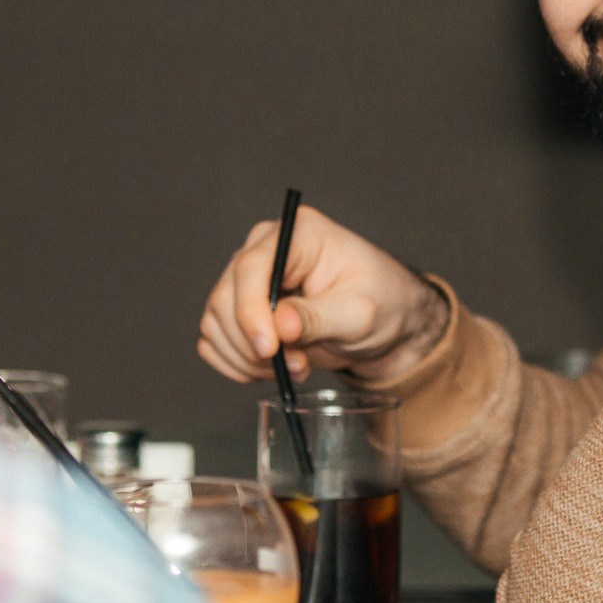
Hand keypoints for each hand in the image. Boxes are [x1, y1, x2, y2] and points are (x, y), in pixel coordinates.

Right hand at [196, 200, 449, 387]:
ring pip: (215, 323)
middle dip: (255, 344)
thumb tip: (281, 325)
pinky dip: (237, 365)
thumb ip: (320, 317)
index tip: (269, 348)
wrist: (388, 323)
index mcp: (298, 233)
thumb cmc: (384, 304)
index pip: (251, 266)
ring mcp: (249, 281)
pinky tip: (272, 368)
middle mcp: (265, 250)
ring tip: (296, 365)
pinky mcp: (241, 310)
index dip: (251, 311)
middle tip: (297, 364)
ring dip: (248, 359)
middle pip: (226, 298)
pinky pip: (214, 341)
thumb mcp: (361, 313)